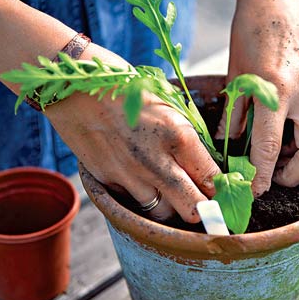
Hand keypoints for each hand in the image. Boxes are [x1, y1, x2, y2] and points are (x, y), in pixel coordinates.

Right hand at [46, 45, 220, 222]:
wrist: (75, 86)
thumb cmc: (127, 88)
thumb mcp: (169, 104)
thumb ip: (189, 138)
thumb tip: (206, 165)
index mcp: (178, 135)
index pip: (213, 180)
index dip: (222, 191)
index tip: (223, 194)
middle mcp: (156, 162)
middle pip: (193, 209)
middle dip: (205, 211)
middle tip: (206, 204)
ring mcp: (130, 175)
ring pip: (164, 213)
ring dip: (173, 207)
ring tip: (173, 193)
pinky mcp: (109, 181)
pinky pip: (135, 203)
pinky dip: (145, 198)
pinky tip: (144, 182)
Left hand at [219, 0, 298, 195]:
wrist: (277, 2)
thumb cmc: (250, 33)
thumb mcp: (235, 76)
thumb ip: (234, 116)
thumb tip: (228, 146)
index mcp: (275, 90)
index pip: (269, 146)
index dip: (262, 175)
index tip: (256, 192)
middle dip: (294, 173)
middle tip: (273, 174)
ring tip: (281, 153)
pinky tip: (290, 132)